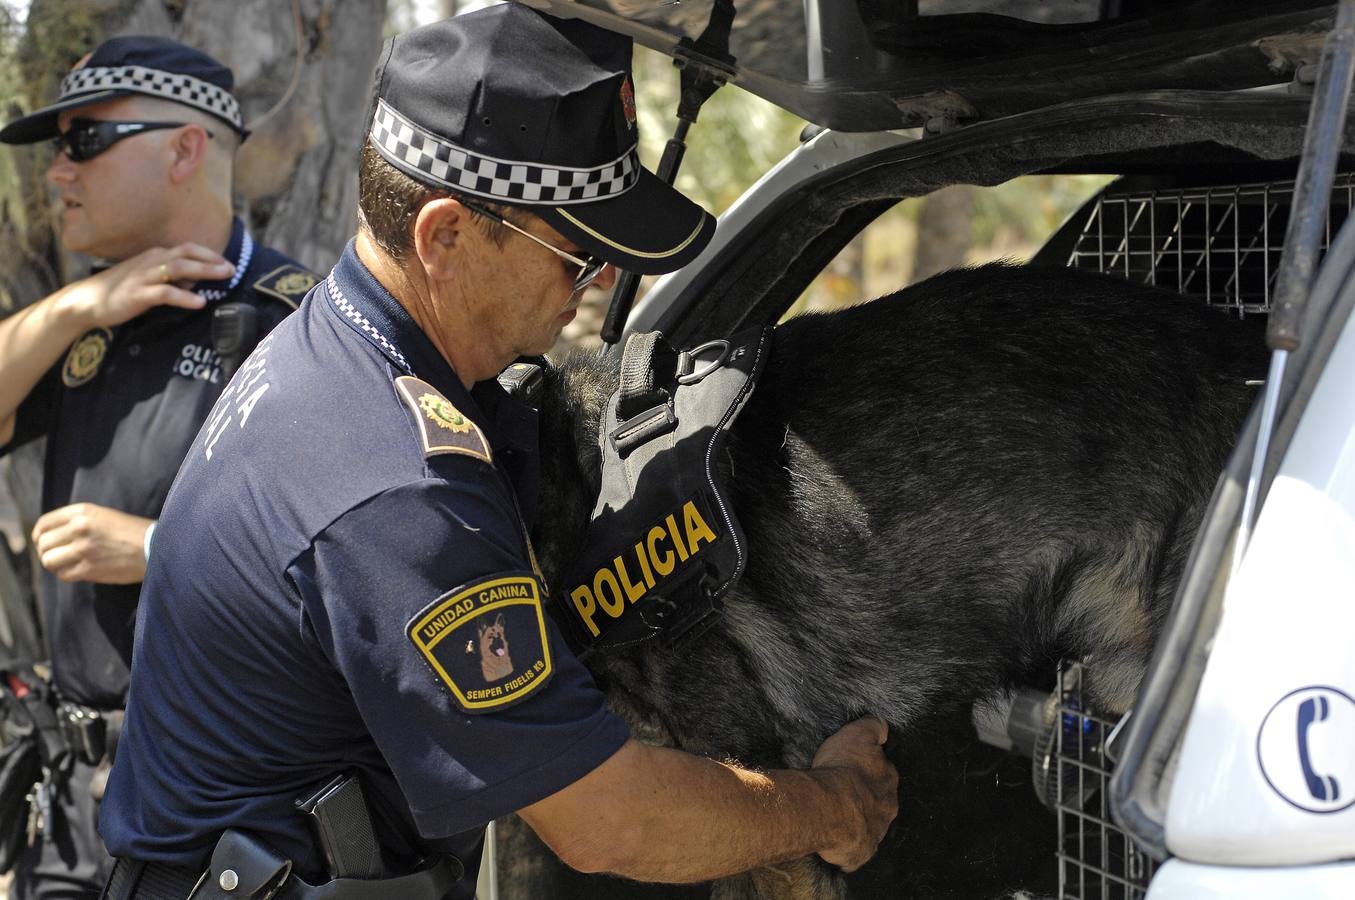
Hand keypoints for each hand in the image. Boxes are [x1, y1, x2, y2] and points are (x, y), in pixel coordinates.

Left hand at [32, 503, 152, 584]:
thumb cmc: (131, 532)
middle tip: (59, 556)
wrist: (155, 547)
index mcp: (82, 512)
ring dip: (55, 565)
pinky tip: (79, 571)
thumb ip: (78, 521)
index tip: (44, 543)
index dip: (39, 536)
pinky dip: (67, 575)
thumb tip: (52, 536)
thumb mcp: (103, 516)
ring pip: (49, 560)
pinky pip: (63, 575)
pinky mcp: (90, 568)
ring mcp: (84, 549)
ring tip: (67, 565)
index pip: (44, 524)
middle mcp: (80, 528)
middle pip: (43, 544)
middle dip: (47, 552)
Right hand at [58, 243, 232, 329]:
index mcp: (154, 256)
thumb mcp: (148, 280)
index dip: (208, 254)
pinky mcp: (138, 294)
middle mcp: (150, 262)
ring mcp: (143, 277)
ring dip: (204, 271)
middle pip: (186, 254)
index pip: (187, 249)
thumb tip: (195, 280)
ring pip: (178, 268)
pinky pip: (165, 293)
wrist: (86, 301)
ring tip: (224, 277)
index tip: (227, 262)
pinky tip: (199, 302)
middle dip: (212, 260)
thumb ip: (171, 278)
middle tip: (232, 268)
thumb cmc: (119, 290)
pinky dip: (184, 296)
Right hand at [810, 716, 898, 871]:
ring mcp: (875, 833)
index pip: (884, 774)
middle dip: (867, 800)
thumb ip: (873, 727)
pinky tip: (835, 842)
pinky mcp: (860, 853)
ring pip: (869, 827)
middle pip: (880, 803)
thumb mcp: (857, 734)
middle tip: (844, 795)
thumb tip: (884, 727)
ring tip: (836, 817)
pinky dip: (847, 849)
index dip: (868, 772)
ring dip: (857, 823)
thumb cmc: (842, 769)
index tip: (854, 771)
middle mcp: (888, 808)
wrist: (830, 808)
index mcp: (888, 781)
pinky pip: (855, 852)